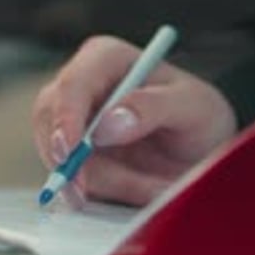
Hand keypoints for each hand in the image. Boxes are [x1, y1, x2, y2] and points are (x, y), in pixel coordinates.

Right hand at [33, 34, 236, 206]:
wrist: (201, 150)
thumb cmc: (199, 116)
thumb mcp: (192, 106)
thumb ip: (153, 108)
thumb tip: (108, 124)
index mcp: (106, 59)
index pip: (73, 84)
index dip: (66, 118)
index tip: (73, 151)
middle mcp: (82, 86)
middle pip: (52, 121)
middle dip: (70, 160)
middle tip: (87, 191)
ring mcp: (72, 121)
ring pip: (56, 154)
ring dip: (91, 182)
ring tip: (144, 190)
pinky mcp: (73, 155)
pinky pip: (66, 177)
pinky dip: (90, 193)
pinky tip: (126, 195)